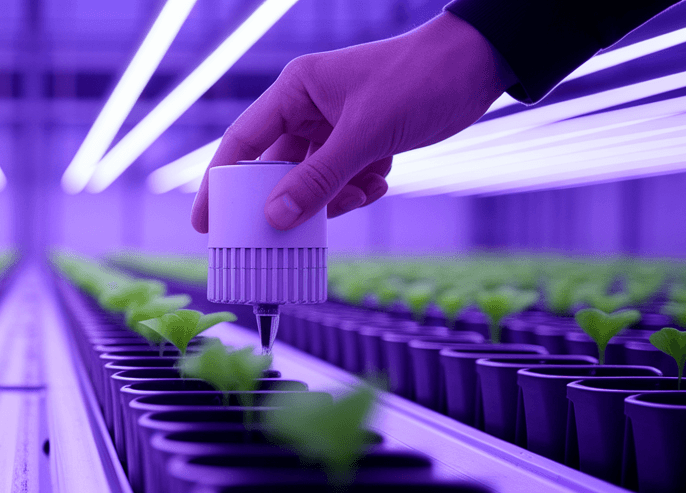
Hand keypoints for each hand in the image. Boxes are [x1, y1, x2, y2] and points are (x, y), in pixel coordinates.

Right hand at [191, 13, 514, 232]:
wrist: (479, 64)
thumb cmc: (419, 79)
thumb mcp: (366, 134)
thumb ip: (319, 178)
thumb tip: (276, 216)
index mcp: (297, 90)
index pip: (244, 141)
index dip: (220, 182)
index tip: (206, 221)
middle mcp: (311, 106)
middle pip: (279, 165)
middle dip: (286, 198)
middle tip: (278, 235)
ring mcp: (338, 123)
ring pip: (316, 176)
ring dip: (334, 195)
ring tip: (359, 191)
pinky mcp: (365, 138)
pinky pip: (346, 176)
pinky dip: (360, 187)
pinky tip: (381, 180)